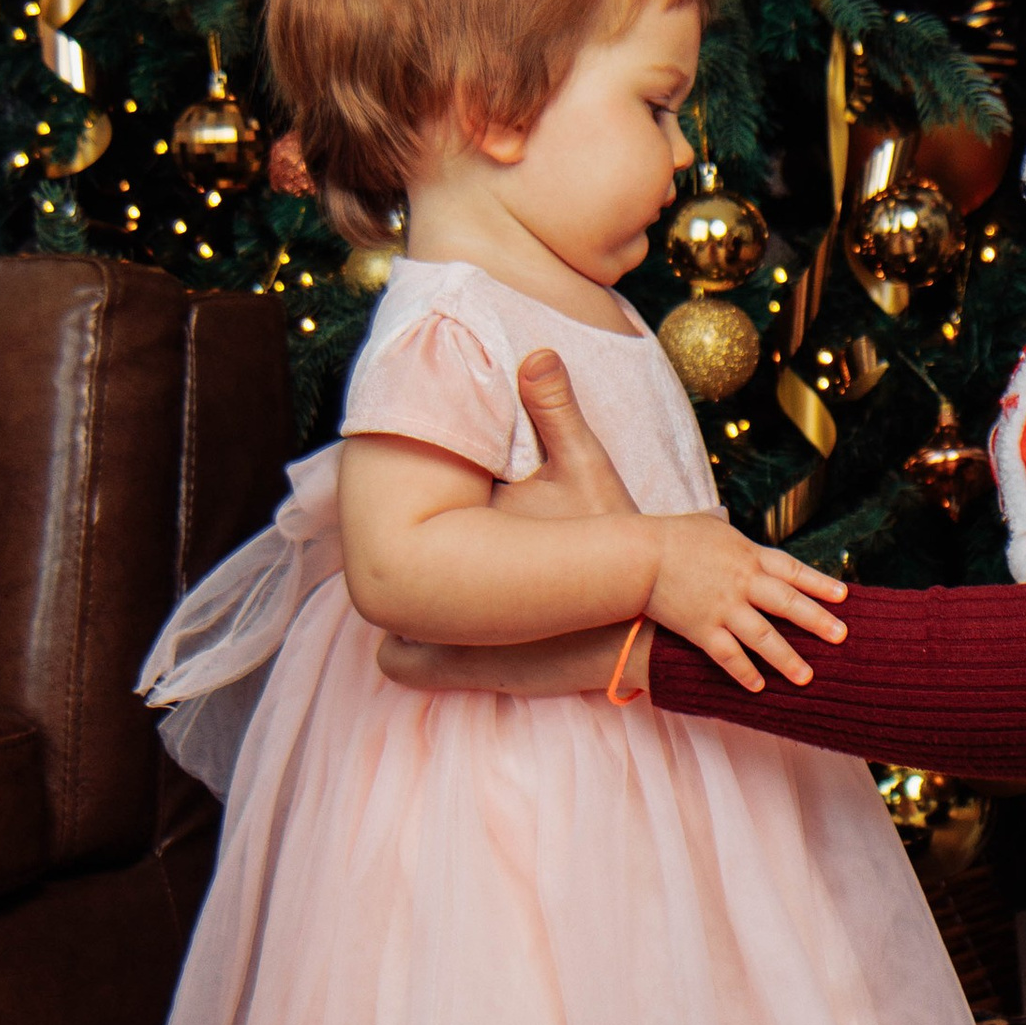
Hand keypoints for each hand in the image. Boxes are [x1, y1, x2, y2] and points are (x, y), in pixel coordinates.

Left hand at [378, 349, 641, 691]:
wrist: (650, 624)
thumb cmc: (615, 543)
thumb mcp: (587, 470)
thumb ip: (557, 412)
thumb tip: (537, 351)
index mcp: (463, 554)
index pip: (393, 540)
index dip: (382, 529)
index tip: (375, 511)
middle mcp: (448, 608)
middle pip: (380, 593)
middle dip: (390, 576)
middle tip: (393, 552)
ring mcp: (457, 649)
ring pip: (389, 638)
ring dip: (402, 617)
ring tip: (415, 592)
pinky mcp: (470, 674)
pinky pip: (405, 664)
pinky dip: (418, 650)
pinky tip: (437, 630)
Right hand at [642, 512, 846, 692]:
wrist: (639, 556)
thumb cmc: (672, 536)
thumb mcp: (709, 526)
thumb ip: (727, 532)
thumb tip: (730, 524)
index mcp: (748, 555)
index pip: (792, 570)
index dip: (819, 583)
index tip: (843, 596)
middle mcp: (743, 583)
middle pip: (788, 603)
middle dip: (817, 621)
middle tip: (841, 636)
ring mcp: (724, 608)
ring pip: (764, 637)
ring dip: (787, 658)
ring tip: (806, 677)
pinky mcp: (702, 629)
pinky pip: (728, 656)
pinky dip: (744, 672)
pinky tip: (759, 687)